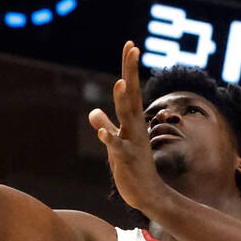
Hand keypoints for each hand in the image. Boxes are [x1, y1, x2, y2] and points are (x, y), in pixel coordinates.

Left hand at [88, 41, 170, 213]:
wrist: (147, 195)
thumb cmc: (132, 168)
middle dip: (130, 72)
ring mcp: (132, 142)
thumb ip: (106, 126)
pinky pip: (117, 147)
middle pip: (131, 94)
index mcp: (132, 121)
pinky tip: (102, 133)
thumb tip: (93, 112)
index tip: (131, 45)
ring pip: (127, 117)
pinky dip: (109, 139)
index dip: (129, 68)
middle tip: (133, 49)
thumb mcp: (115, 144)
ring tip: (120, 83)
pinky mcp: (126, 159)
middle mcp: (135, 127)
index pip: (130, 89)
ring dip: (123, 100)